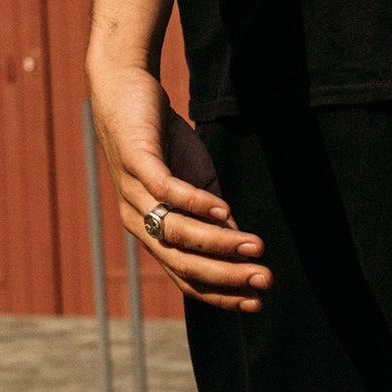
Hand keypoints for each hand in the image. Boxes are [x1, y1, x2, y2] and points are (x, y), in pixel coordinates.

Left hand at [88, 64, 269, 311]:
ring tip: (257, 246)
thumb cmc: (166, 144)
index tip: (258, 302)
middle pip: (183, 263)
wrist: (127, 89)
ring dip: (220, 243)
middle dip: (227, 276)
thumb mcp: (200, 189)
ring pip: (177, 232)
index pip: (187, 279)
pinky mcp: (135, 159)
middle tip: (265, 280)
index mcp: (154, 235)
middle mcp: (138, 221)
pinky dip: (196, 203)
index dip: (221, 295)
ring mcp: (133, 192)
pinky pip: (166, 190)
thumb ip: (217, 222)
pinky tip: (224, 210)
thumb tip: (245, 254)